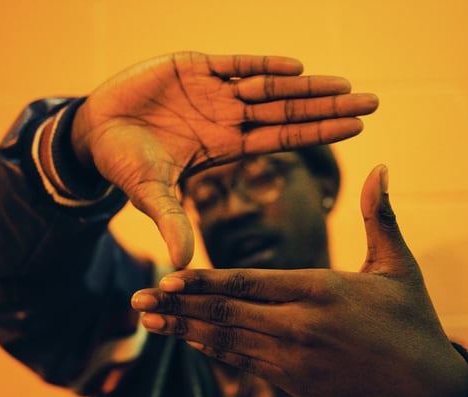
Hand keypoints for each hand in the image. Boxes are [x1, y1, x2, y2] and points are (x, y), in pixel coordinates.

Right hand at [71, 51, 377, 266]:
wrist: (95, 131)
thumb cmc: (125, 164)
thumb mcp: (151, 193)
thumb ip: (170, 221)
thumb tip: (181, 263)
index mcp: (226, 146)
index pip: (283, 138)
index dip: (319, 132)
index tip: (357, 128)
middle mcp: (228, 117)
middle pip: (288, 110)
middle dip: (329, 106)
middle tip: (372, 101)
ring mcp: (214, 90)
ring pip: (270, 85)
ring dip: (306, 85)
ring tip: (345, 84)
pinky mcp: (194, 66)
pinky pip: (236, 63)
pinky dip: (263, 65)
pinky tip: (295, 67)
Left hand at [131, 165, 467, 396]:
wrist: (427, 389)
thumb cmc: (413, 322)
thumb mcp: (399, 266)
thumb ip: (380, 215)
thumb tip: (381, 167)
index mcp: (320, 291)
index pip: (248, 283)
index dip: (202, 281)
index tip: (165, 277)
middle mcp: (299, 327)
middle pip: (225, 314)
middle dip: (177, 307)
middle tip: (136, 300)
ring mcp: (294, 360)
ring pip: (226, 341)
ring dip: (184, 330)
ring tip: (149, 322)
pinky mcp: (294, 384)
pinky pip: (243, 362)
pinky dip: (213, 350)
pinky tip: (190, 340)